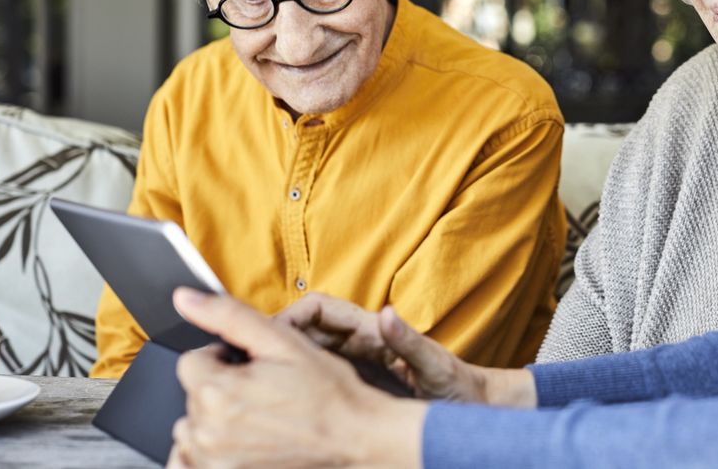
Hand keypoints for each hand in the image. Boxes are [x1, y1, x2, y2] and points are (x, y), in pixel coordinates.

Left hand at [169, 288, 426, 468]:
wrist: (355, 437)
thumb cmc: (326, 393)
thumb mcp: (283, 341)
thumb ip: (228, 315)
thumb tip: (185, 298)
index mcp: (218, 392)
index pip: (190, 361)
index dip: (223, 358)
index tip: (251, 367)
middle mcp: (208, 433)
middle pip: (192, 395)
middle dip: (220, 387)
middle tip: (262, 391)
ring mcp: (214, 462)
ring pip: (192, 427)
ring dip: (215, 418)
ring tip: (256, 418)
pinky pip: (190, 459)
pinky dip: (209, 448)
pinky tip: (240, 442)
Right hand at [277, 292, 536, 407]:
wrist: (472, 408)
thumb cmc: (458, 386)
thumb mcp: (435, 367)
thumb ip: (410, 341)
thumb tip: (386, 315)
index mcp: (375, 333)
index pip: (322, 310)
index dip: (292, 315)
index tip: (269, 334)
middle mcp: (362, 343)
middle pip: (306, 330)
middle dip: (275, 337)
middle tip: (246, 357)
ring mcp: (357, 363)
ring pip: (307, 354)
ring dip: (280, 359)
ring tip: (252, 376)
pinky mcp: (357, 385)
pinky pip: (317, 376)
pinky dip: (295, 380)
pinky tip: (277, 398)